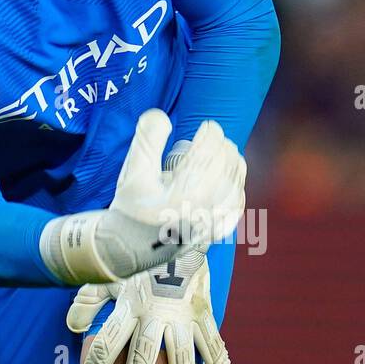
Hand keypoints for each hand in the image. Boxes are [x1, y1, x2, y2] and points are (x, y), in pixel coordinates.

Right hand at [39, 110, 244, 284]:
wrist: (128, 248)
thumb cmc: (130, 208)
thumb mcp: (132, 171)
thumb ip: (147, 140)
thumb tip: (161, 115)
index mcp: (184, 190)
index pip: (210, 150)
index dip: (211, 132)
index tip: (206, 126)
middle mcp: (203, 207)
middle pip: (226, 163)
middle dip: (221, 145)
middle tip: (212, 138)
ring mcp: (211, 221)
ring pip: (235, 182)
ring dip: (232, 163)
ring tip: (223, 153)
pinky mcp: (214, 233)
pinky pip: (236, 206)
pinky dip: (237, 188)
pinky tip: (231, 180)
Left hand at [67, 245, 229, 363]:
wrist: (174, 233)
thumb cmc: (138, 261)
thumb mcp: (109, 277)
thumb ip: (89, 301)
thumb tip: (73, 326)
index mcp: (129, 307)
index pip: (108, 339)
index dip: (98, 361)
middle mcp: (153, 314)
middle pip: (143, 351)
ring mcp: (181, 315)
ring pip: (181, 352)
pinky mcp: (202, 312)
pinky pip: (212, 338)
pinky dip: (218, 357)